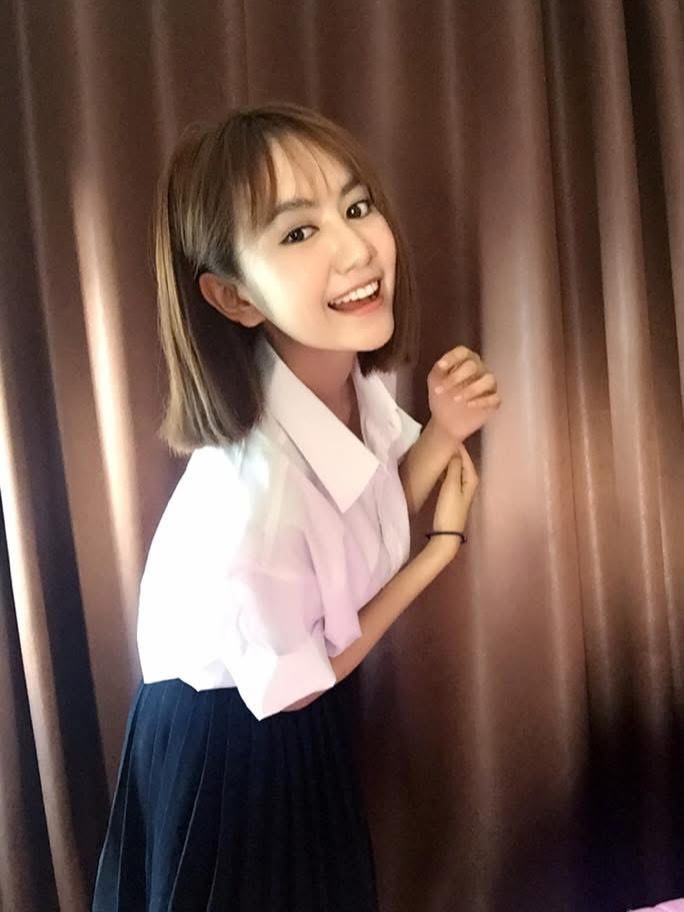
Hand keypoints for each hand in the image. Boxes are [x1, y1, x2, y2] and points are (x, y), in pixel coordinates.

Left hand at [428, 346, 501, 442]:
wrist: (446, 421)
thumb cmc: (442, 397)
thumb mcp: (435, 381)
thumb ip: (438, 370)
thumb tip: (442, 364)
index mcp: (465, 361)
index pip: (462, 352)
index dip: (452, 357)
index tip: (441, 367)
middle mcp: (479, 369)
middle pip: (474, 365)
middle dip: (457, 377)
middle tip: (442, 390)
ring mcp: (488, 385)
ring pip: (489, 380)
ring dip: (472, 389)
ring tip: (456, 399)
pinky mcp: (493, 400)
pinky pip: (495, 398)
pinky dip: (482, 401)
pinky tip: (469, 405)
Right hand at [428, 444, 478, 563]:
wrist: (446, 534)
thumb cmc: (449, 509)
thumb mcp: (451, 486)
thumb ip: (454, 468)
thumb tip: (455, 451)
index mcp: (471, 477)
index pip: (464, 456)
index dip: (457, 445)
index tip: (445, 433)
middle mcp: (468, 480)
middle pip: (461, 461)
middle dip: (452, 451)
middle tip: (438, 439)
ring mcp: (460, 487)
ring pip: (454, 468)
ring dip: (447, 460)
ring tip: (436, 450)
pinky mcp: (452, 493)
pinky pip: (449, 475)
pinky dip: (444, 469)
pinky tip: (436, 466)